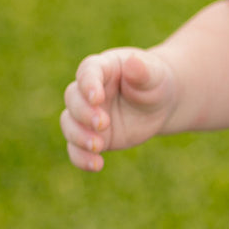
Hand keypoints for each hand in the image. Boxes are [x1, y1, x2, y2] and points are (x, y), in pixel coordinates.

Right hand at [60, 47, 176, 170]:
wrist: (159, 104)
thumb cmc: (154, 82)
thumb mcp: (154, 74)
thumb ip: (142, 70)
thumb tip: (133, 62)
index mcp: (101, 68)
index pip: (88, 72)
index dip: (88, 84)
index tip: (96, 98)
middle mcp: (87, 92)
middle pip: (73, 99)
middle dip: (84, 113)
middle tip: (103, 123)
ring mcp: (87, 115)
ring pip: (69, 124)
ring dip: (78, 137)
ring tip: (98, 146)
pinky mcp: (91, 136)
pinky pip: (77, 148)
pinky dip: (81, 158)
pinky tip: (96, 165)